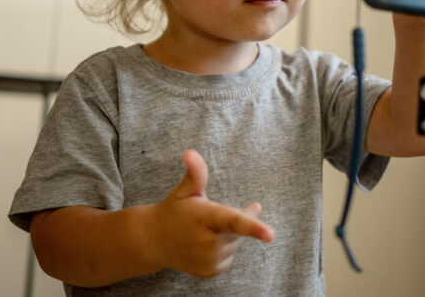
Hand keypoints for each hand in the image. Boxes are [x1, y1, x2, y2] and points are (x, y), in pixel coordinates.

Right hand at [147, 150, 273, 278]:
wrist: (154, 241)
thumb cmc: (175, 210)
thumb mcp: (185, 190)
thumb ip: (196, 173)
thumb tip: (190, 152)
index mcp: (203, 217)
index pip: (232, 221)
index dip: (253, 227)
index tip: (271, 234)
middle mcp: (206, 242)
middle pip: (239, 229)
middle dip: (239, 218)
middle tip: (218, 212)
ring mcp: (208, 260)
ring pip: (235, 243)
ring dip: (228, 234)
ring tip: (206, 229)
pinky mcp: (210, 271)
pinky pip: (228, 256)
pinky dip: (222, 248)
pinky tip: (205, 243)